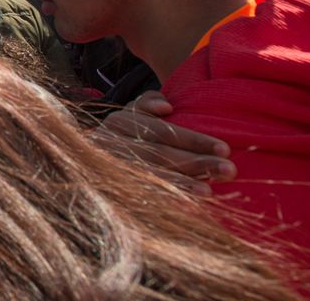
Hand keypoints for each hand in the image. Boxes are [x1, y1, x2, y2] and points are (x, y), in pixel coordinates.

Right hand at [92, 90, 235, 195]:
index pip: (161, 131)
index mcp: (119, 123)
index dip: (193, 139)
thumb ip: (146, 104)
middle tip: (229, 170)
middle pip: (159, 153)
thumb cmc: (118, 137)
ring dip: (182, 184)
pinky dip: (164, 199)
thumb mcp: (127, 115)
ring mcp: (108, 168)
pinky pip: (140, 194)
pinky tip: (186, 205)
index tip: (225, 149)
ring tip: (210, 191)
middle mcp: (111, 144)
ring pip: (149, 175)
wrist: (80, 164)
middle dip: (196, 162)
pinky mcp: (109, 188)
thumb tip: (167, 107)